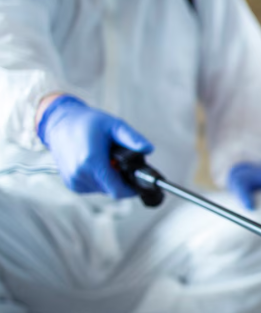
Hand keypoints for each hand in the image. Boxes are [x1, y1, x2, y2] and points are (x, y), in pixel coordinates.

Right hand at [36, 95, 152, 198]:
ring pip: (103, 189)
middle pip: (112, 189)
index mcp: (91, 161)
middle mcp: (80, 174)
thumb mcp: (114, 125)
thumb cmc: (86, 122)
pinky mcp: (71, 183)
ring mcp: (74, 180)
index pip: (118, 190)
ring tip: (106, 160)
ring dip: (109, 179)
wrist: (59, 122)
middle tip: (120, 163)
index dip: (132, 189)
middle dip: (121, 180)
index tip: (139, 184)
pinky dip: (98, 179)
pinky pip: (92, 187)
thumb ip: (132, 138)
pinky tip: (96, 164)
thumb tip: (148, 149)